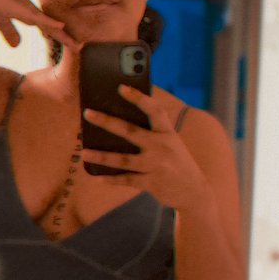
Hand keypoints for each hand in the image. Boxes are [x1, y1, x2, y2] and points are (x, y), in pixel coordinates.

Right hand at [0, 0, 80, 51]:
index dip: (57, 35)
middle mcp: (28, 8)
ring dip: (62, 35)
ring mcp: (25, 7)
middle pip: (51, 26)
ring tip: (77, 45)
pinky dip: (50, 22)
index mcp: (24, 11)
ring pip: (48, 23)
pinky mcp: (18, 7)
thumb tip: (18, 46)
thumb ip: (8, 31)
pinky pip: (37, 16)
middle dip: (65, 38)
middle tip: (79, 47)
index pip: (45, 25)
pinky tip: (62, 27)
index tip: (68, 43)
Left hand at [82, 87, 209, 210]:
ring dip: (102, 156)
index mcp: (167, 132)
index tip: (121, 87)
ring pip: (123, 159)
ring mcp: (156, 165)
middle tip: (87, 113)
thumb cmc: (176, 163)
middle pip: (130, 131)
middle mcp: (162, 146)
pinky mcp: (152, 183)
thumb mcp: (171, 143)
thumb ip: (153, 133)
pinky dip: (112, 179)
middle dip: (107, 121)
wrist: (194, 192)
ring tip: (84, 152)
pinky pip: (127, 180)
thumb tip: (119, 124)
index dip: (138, 97)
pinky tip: (99, 177)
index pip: (154, 110)